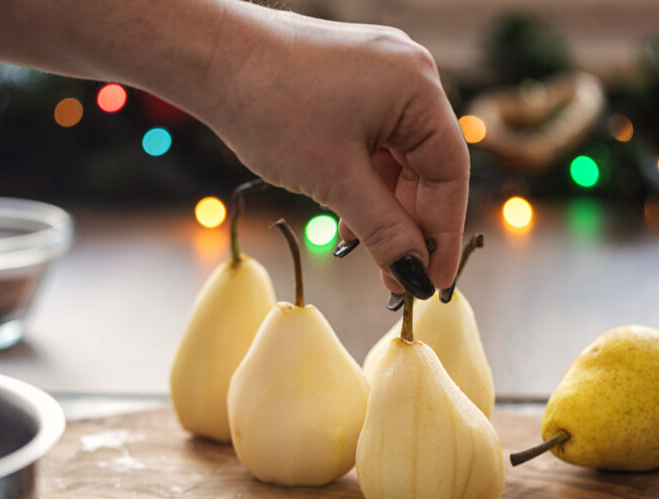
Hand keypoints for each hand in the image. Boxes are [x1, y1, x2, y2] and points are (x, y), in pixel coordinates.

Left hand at [200, 5, 468, 297]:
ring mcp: (378, 75)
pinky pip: (371, 142)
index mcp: (419, 87)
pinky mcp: (348, 82)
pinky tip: (350, 222)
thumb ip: (384, 231)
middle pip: (425, 166)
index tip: (434, 281)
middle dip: (410, 226)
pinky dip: (363, 183)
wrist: (210, 57)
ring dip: (384, 209)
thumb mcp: (335, 180)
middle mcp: (408, 74)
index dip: (444, 232)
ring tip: (372, 259)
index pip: (449, 172)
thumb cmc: (271, 106)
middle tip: (397, 280)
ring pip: (396, 158)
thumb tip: (415, 276)